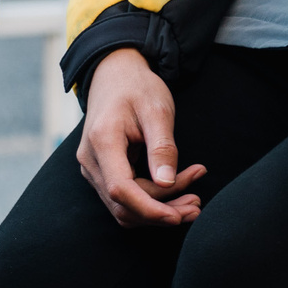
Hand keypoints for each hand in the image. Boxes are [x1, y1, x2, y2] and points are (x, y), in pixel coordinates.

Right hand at [77, 48, 205, 227]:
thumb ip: (162, 146)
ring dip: (158, 209)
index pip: (121, 190)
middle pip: (124, 204)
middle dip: (161, 211)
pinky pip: (124, 198)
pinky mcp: (101, 172)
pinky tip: (176, 191)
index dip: (150, 209)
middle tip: (197, 204)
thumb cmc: (137, 87)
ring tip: (193, 201)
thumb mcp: (157, 109)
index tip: (180, 214)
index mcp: (102, 141)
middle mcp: (90, 160)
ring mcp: (92, 168)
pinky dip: (150, 201)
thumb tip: (167, 183)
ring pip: (123, 207)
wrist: (115, 73)